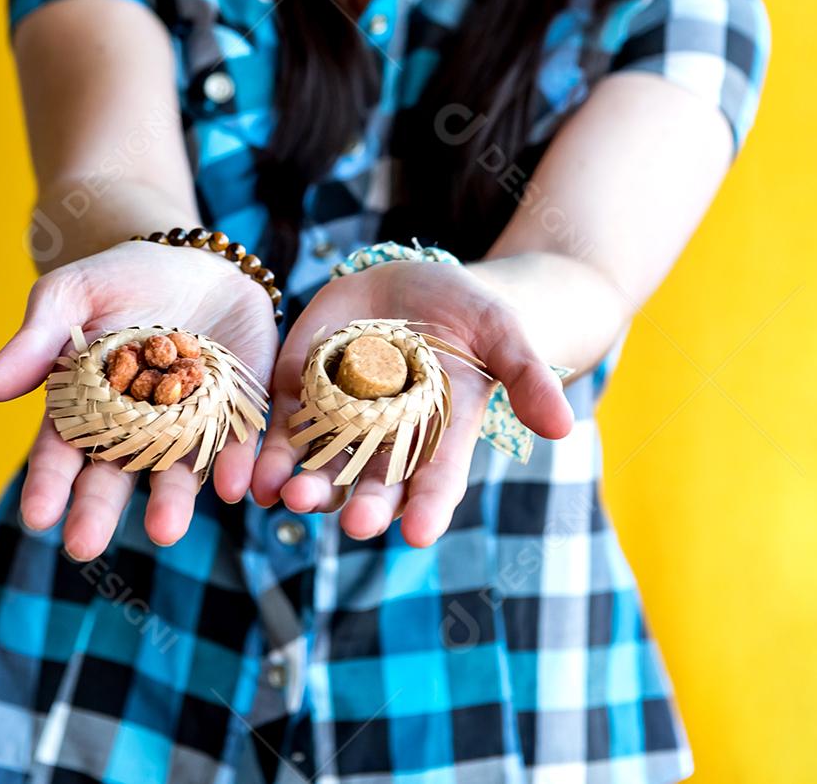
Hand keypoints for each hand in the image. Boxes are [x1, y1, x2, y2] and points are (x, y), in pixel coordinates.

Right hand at [0, 239, 277, 557]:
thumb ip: (35, 343)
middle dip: (98, 511)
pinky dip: (235, 466)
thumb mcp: (69, 297)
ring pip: (176, 473)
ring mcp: (187, 426)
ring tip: (164, 530)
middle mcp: (135, 432)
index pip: (60, 453)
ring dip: (171, 503)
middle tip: (82, 545)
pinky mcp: (237, 411)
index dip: (48, 484)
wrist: (191, 259)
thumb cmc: (116, 279)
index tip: (37, 515)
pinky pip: (236, 444)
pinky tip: (235, 486)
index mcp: (85, 410)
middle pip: (114, 477)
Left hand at [251, 260, 573, 546]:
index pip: (437, 481)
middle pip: (373, 483)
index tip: (419, 533)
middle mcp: (388, 440)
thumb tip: (565, 427)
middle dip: (361, 503)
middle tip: (352, 521)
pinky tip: (251, 477)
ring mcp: (341, 418)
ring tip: (288, 498)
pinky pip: (282, 429)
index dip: (429, 507)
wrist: (416, 282)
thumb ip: (528, 378)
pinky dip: (266, 454)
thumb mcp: (504, 334)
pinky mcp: (302, 390)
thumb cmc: (472, 313)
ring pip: (320, 465)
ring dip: (304, 486)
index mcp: (441, 435)